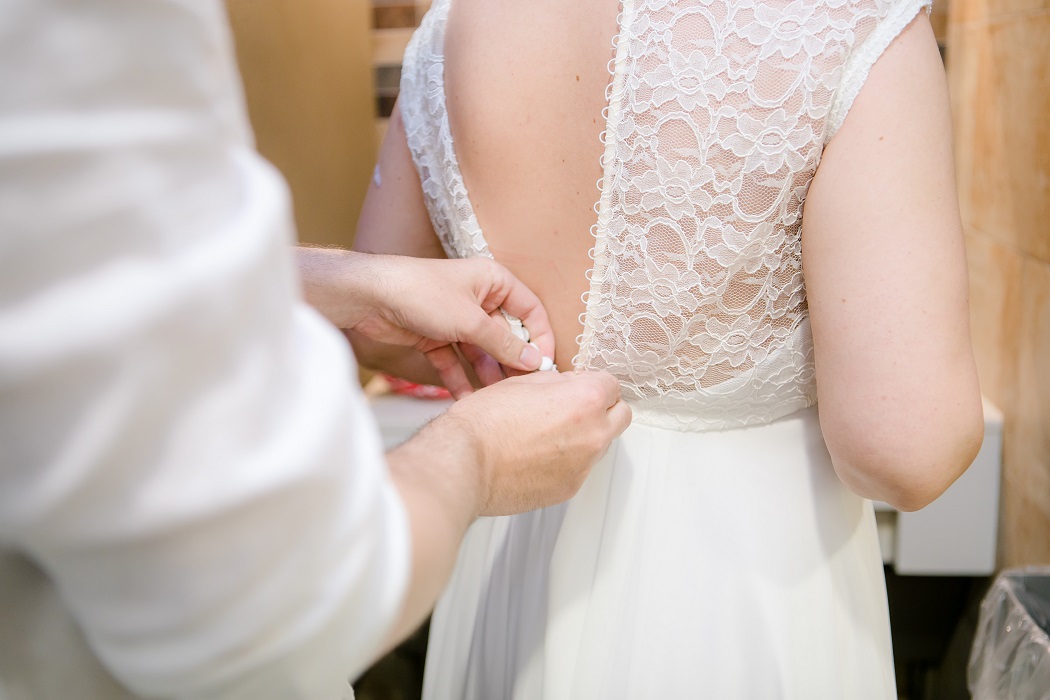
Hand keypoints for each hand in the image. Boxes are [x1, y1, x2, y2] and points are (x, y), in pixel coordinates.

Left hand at [298, 248, 554, 396]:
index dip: (540, 338)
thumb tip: (535, 362)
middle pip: (506, 334)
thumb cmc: (422, 293)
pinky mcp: (435, 336)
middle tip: (521, 390)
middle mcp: (478, 298)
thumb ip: (505, 344)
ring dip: (487, 375)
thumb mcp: (471, 321)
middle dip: (512, 362)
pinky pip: (456, 361)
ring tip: (495, 400)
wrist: (368, 297)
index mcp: (494, 281)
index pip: (530, 311)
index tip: (544, 367)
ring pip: (481, 352)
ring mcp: (456, 318)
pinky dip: (460, 379)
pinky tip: (466, 400)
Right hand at [437, 370, 631, 515]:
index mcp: (585, 400)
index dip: (591, 382)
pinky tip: (539, 455)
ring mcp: (583, 466)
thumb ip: (557, 382)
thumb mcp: (522, 382)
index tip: (577, 385)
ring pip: (602, 444)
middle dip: (603, 407)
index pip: (612, 384)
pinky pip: (581, 468)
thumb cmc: (484, 423)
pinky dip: (568, 461)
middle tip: (575, 406)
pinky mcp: (569, 489)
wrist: (464, 463)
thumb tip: (568, 385)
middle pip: (621, 415)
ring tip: (549, 433)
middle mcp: (593, 434)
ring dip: (586, 435)